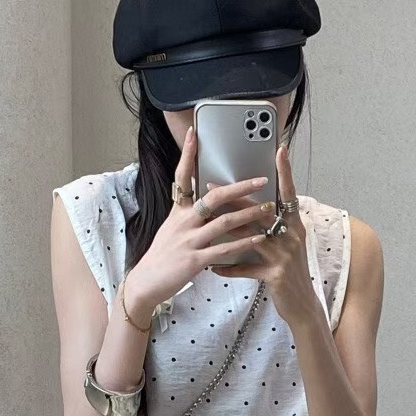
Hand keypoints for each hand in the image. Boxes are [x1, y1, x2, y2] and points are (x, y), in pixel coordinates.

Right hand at [124, 126, 273, 314]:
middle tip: (261, 180)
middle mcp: (183, 222)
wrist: (147, 282)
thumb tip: (201, 201)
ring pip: (224, 222)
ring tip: (268, 209)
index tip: (194, 134)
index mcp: (177, 212)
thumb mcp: (170, 229)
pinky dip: (243, 242)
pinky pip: (224, 249)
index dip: (187, 154)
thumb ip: (186, 214)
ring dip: (249, 214)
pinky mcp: (195, 260)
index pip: (181, 176)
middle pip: (213, 197)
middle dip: (239, 187)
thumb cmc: (162, 256)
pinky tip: (258, 238)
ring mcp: (189, 240)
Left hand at [205, 142, 318, 329]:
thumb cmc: (290, 275)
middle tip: (211, 186)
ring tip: (205, 221)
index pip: (289, 194)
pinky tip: (214, 267)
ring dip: (226, 227)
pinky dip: (230, 268)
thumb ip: (273, 229)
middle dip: (234, 198)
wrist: (303, 306)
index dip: (285, 172)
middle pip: (260, 212)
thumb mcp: (287, 248)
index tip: (280, 150)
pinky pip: (247, 268)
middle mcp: (292, 237)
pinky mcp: (275, 275)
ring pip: (251, 236)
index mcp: (295, 227)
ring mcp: (284, 256)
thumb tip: (252, 211)